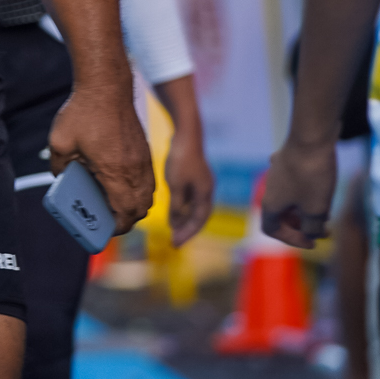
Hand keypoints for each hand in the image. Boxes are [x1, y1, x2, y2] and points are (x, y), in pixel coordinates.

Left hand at [48, 82, 153, 234]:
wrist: (107, 85)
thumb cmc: (83, 112)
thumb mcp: (60, 143)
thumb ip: (59, 168)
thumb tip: (61, 180)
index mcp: (115, 172)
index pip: (125, 212)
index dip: (116, 227)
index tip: (104, 230)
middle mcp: (135, 169)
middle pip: (140, 208)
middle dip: (126, 219)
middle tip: (106, 219)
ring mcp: (143, 159)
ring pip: (148, 194)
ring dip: (133, 204)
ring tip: (112, 203)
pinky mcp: (144, 150)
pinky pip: (148, 179)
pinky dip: (137, 188)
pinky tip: (119, 182)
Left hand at [164, 123, 213, 247]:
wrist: (185, 134)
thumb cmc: (181, 160)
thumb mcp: (176, 186)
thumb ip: (176, 206)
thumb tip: (174, 224)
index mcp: (205, 194)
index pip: (198, 220)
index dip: (187, 234)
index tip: (176, 244)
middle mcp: (207, 190)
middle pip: (198, 216)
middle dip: (187, 229)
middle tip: (174, 240)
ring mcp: (202, 182)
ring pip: (194, 207)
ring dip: (184, 218)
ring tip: (173, 229)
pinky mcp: (195, 176)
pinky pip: (190, 197)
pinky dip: (183, 206)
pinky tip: (173, 210)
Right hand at [261, 135, 335, 248]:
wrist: (311, 136)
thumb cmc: (312, 176)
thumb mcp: (316, 210)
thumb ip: (312, 228)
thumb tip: (311, 233)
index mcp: (270, 204)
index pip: (272, 230)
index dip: (293, 240)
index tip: (313, 241)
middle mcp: (270, 188)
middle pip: (281, 215)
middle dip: (302, 225)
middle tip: (324, 229)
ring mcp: (277, 172)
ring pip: (289, 198)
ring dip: (304, 208)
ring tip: (326, 210)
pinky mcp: (288, 159)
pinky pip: (294, 181)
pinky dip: (305, 189)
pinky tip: (319, 185)